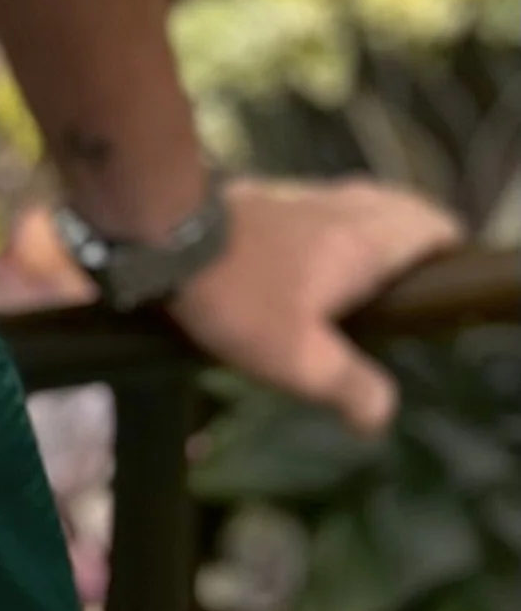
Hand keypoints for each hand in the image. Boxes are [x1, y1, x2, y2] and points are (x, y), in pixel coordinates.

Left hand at [170, 175, 460, 431]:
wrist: (161, 231)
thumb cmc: (239, 295)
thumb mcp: (301, 361)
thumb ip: (352, 388)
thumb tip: (382, 413)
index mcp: (363, 241)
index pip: (429, 224)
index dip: (449, 248)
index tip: (449, 283)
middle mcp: (338, 208)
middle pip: (396, 208)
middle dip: (414, 239)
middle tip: (414, 286)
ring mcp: (296, 197)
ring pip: (353, 204)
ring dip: (370, 232)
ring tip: (367, 283)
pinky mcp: (261, 199)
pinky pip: (316, 208)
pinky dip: (330, 230)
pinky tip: (310, 267)